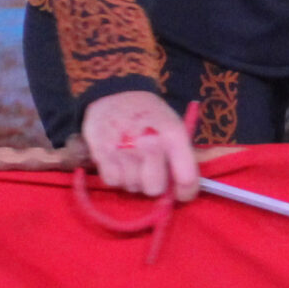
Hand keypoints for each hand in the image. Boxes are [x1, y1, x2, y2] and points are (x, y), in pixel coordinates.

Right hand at [79, 91, 200, 202]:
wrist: (116, 93)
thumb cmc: (151, 116)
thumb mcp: (174, 127)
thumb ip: (181, 157)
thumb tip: (180, 191)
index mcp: (173, 135)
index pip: (186, 178)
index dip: (186, 192)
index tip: (181, 194)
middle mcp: (149, 144)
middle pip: (154, 189)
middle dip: (154, 184)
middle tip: (151, 171)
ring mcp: (124, 149)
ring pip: (133, 187)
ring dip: (134, 180)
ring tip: (133, 161)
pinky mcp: (102, 153)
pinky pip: (113, 182)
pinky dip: (116, 176)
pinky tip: (118, 161)